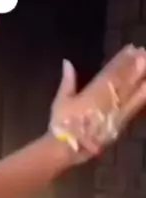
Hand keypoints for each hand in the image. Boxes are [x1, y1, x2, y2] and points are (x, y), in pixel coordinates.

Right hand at [49, 45, 145, 162]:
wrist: (67, 149)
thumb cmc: (61, 126)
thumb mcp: (60, 101)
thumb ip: (67, 81)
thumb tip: (67, 62)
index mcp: (91, 92)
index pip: (110, 72)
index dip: (121, 60)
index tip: (130, 48)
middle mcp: (106, 100)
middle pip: (123, 79)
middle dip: (134, 65)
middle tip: (143, 52)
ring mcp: (115, 112)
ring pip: (130, 91)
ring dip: (140, 77)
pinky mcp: (120, 123)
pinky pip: (133, 108)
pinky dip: (141, 97)